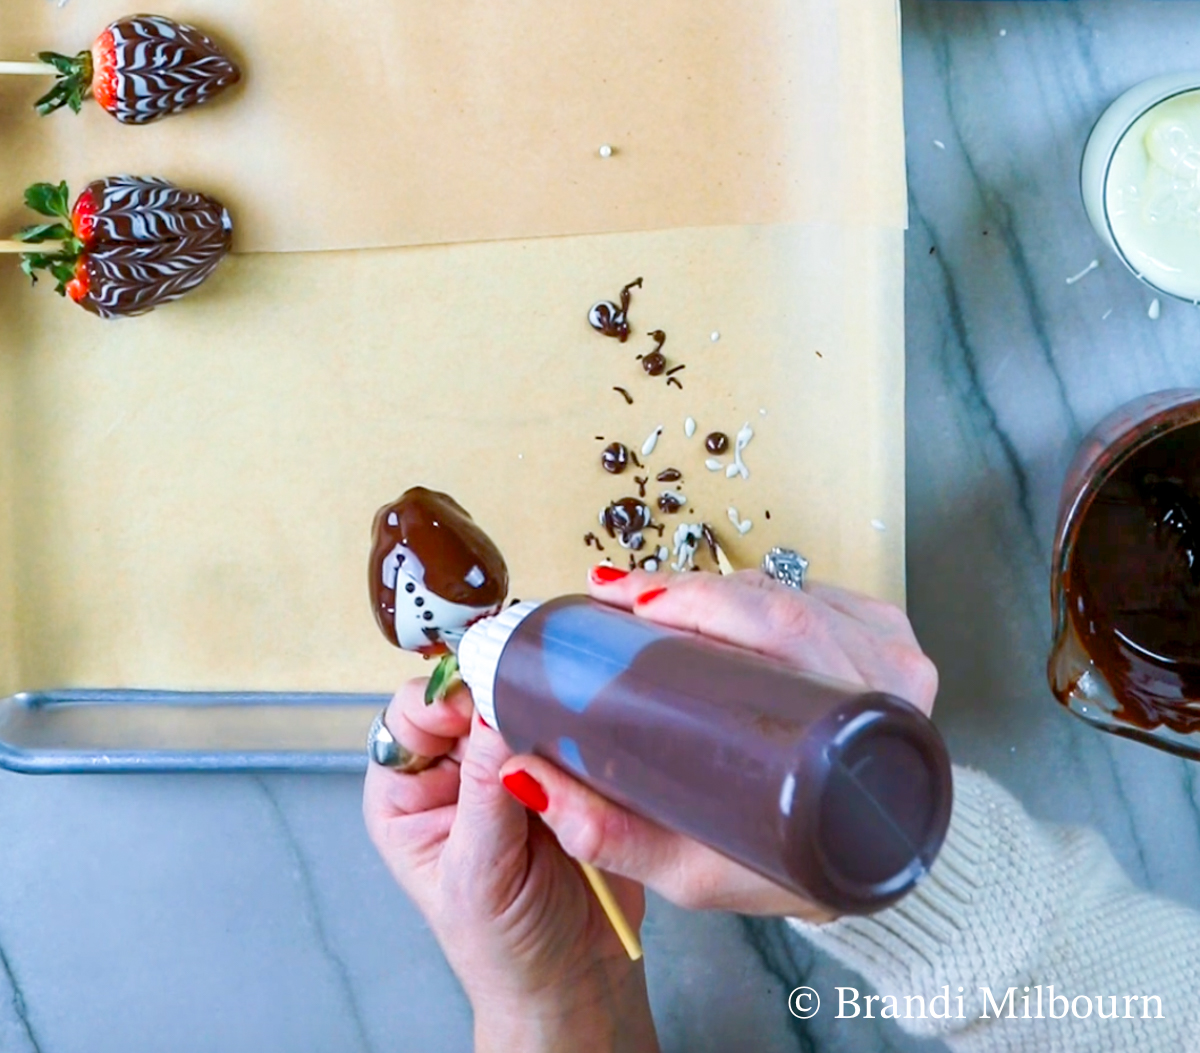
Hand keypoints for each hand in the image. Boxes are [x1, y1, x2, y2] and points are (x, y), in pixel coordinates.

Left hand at [363, 679, 659, 1052]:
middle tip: (536, 695)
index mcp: (407, 793)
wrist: (573, 981)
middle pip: (469, 700)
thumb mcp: (480, 871)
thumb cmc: (504, 945)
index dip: (444, 698)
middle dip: (502, 694)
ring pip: (520, 707)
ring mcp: (508, 769)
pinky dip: (579, 728)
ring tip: (568, 721)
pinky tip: (591, 737)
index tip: (483, 700)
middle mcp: (453, 773)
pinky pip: (566, 730)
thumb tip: (494, 713)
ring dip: (546, 709)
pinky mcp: (560, 773)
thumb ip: (485, 791)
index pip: (412, 716)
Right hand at [497, 568, 938, 921]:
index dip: (707, 604)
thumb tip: (529, 779)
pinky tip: (721, 600)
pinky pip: (819, 588)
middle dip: (692, 589)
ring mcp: (897, 660)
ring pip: (796, 588)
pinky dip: (762, 588)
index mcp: (853, 742)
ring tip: (657, 599)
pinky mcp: (891, 641)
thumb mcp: (695, 868)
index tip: (636, 605)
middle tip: (625, 596)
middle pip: (784, 601)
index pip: (785, 633)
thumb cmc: (780, 866)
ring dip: (720, 587)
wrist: (848, 862)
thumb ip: (614, 836)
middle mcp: (889, 691)